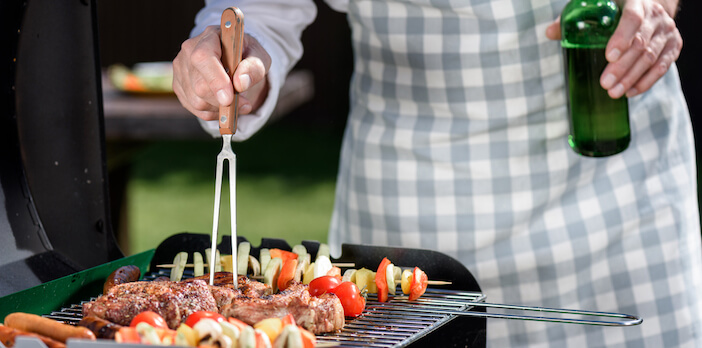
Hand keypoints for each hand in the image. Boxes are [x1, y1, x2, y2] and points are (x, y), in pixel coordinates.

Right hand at [172, 25, 270, 120]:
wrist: (237, 59)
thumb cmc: (248, 56)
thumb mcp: (260, 57)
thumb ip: (253, 68)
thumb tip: (240, 83)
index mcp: (210, 36)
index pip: (203, 57)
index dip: (215, 80)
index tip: (229, 98)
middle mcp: (189, 50)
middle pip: (199, 85)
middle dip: (223, 100)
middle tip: (244, 103)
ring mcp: (181, 68)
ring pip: (196, 100)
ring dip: (220, 108)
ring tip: (236, 101)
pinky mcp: (179, 85)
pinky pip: (195, 108)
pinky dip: (213, 112)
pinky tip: (223, 104)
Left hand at [546, 0, 681, 98]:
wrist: (649, 7)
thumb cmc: (615, 9)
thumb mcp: (597, 9)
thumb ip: (573, 19)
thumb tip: (549, 32)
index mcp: (637, 2)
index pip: (632, 18)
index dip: (622, 38)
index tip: (608, 56)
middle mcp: (656, 16)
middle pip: (641, 44)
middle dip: (622, 67)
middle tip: (605, 84)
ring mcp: (667, 32)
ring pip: (651, 58)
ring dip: (632, 78)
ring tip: (613, 93)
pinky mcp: (673, 46)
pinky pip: (663, 67)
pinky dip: (646, 81)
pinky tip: (631, 92)